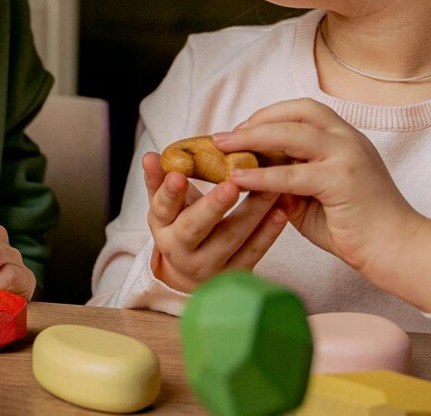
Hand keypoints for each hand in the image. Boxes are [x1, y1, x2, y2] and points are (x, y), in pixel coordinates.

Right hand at [143, 151, 288, 292]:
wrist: (192, 274)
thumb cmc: (181, 225)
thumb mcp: (165, 207)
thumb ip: (159, 180)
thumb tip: (150, 156)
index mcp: (163, 227)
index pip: (162, 208)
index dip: (170, 192)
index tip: (178, 175)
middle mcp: (182, 250)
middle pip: (195, 228)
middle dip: (214, 206)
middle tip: (231, 184)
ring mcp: (210, 266)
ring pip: (231, 238)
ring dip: (253, 212)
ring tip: (269, 187)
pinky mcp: (235, 274)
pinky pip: (254, 252)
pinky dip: (269, 232)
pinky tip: (281, 211)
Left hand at [215, 98, 430, 312]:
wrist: (398, 249)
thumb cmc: (357, 227)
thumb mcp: (316, 198)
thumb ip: (289, 182)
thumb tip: (252, 176)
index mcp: (345, 137)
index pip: (304, 110)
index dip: (270, 115)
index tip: (242, 128)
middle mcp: (348, 139)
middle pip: (296, 113)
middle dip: (255, 121)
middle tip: (223, 137)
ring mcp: (347, 156)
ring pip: (292, 134)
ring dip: (252, 138)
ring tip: (223, 149)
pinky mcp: (341, 180)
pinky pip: (293, 173)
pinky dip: (262, 175)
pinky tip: (239, 179)